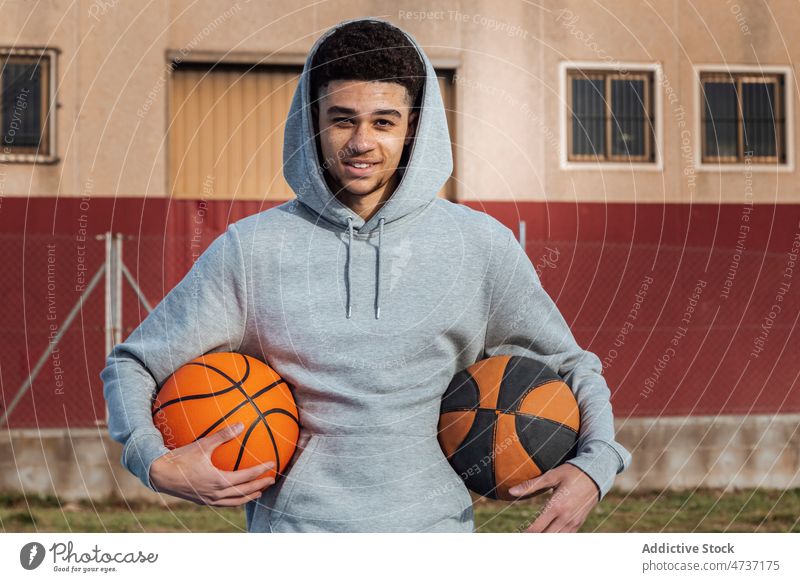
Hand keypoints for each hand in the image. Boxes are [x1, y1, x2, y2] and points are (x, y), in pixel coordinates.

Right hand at [149, 422, 275, 505]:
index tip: (272, 465)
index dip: (261, 472)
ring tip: (259, 492)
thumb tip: (240, 424)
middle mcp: (215, 494)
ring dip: (249, 497)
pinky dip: (235, 500)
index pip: (246, 478)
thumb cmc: (180, 458)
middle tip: (272, 481)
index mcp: (218, 480)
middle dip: (260, 487)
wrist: (159, 475)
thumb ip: (222, 435)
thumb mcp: (202, 445)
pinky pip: (224, 504)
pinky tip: (237, 494)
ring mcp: (209, 500)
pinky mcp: (202, 501)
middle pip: (244, 493)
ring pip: (235, 502)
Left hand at [508, 463, 599, 532]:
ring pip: (557, 540)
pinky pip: (566, 537)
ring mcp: (573, 522)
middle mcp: (565, 517)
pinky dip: (556, 538)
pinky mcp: (579, 523)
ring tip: (534, 537)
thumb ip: (530, 485)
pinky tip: (548, 535)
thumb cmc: (571, 473)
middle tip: (522, 538)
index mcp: (556, 506)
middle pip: (546, 537)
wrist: (596, 474)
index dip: (525, 534)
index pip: (536, 527)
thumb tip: (511, 491)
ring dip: (545, 540)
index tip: (516, 535)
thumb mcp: (551, 476)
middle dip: (533, 539)